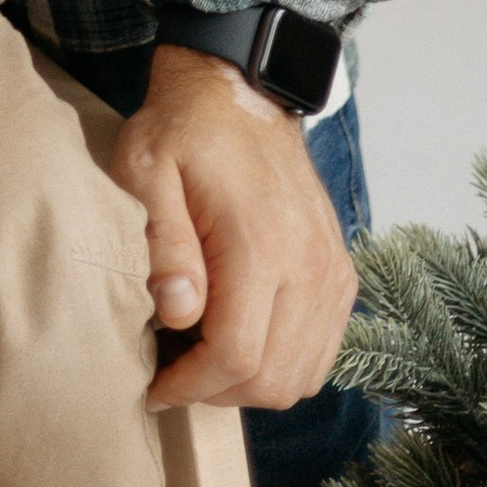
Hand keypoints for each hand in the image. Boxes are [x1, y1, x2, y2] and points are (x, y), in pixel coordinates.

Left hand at [110, 44, 356, 409]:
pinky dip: (283, 365)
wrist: (242, 93)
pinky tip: (241, 341)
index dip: (191, 385)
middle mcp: (310, 266)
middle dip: (216, 393)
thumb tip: (177, 313)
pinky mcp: (340, 274)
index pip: (236, 354)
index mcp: (260, 243)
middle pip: (274, 379)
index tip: (152, 388)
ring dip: (250, 384)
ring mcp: (332, 273)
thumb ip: (163, 244)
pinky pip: (321, 352)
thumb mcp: (147, 170)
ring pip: (302, 376)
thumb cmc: (184, 131)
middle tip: (172, 374)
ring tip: (201, 358)